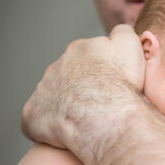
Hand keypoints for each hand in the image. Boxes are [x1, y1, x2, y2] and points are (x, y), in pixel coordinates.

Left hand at [21, 25, 145, 158]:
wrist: (105, 114)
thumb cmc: (120, 81)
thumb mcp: (130, 45)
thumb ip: (123, 32)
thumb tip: (118, 31)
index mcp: (79, 50)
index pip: (89, 56)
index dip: (101, 69)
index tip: (112, 81)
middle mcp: (57, 66)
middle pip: (69, 75)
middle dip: (82, 86)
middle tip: (100, 102)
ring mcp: (43, 90)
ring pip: (54, 96)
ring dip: (66, 105)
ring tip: (87, 120)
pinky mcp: (33, 114)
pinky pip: (38, 119)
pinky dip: (49, 125)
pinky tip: (67, 133)